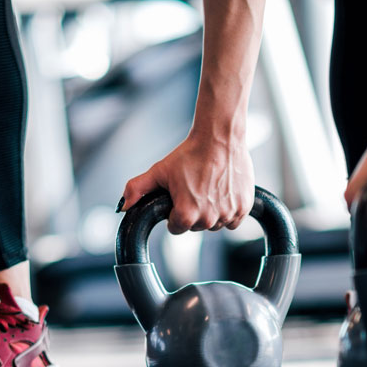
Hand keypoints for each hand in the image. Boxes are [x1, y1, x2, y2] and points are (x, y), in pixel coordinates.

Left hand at [121, 135, 254, 233]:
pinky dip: (228, 211)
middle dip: (192, 212)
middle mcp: (209, 219)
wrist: (219, 138)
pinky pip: (234, 221)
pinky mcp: (243, 207)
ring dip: (211, 213)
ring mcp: (228, 214)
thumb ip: (136, 189)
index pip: (176, 228)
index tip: (178, 198)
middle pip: (196, 227)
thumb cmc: (190, 153)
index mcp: (187, 214)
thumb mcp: (158, 171)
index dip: (174, 213)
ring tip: (208, 189)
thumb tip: (123, 206)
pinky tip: (222, 194)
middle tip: (194, 189)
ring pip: (215, 225)